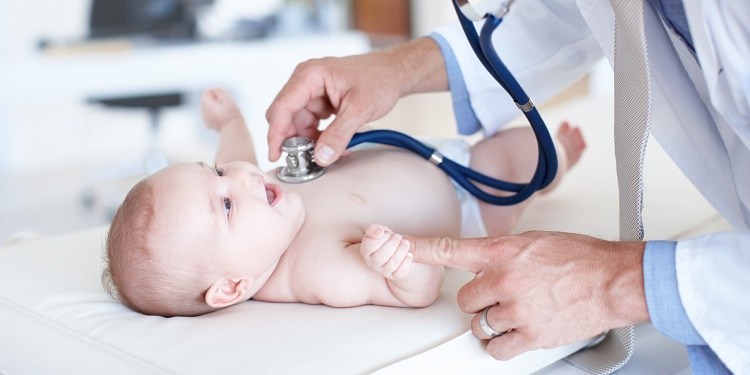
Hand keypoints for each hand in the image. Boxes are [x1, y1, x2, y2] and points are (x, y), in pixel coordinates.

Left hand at [201, 88, 242, 131]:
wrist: (234, 130)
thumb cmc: (233, 114)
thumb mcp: (229, 99)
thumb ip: (220, 91)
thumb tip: (214, 89)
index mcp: (207, 106)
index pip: (206, 93)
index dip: (214, 92)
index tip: (223, 96)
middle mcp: (204, 112)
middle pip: (206, 101)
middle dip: (214, 100)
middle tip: (225, 105)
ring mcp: (205, 119)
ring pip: (207, 108)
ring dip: (214, 107)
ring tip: (224, 112)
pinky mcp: (207, 125)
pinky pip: (208, 116)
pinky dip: (214, 114)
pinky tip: (222, 118)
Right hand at [266, 38, 446, 165]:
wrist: (394, 73)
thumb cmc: (379, 79)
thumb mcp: (359, 109)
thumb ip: (339, 134)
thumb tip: (321, 157)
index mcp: (310, 75)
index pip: (282, 107)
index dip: (276, 133)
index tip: (275, 154)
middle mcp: (306, 81)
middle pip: (286, 116)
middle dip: (294, 140)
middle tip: (304, 160)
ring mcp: (312, 92)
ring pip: (299, 124)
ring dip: (310, 141)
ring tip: (329, 153)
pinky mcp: (320, 101)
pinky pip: (311, 124)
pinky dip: (319, 137)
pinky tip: (334, 146)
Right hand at [361, 224, 413, 279]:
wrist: (393, 248)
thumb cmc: (383, 239)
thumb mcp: (377, 230)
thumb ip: (374, 229)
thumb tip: (379, 233)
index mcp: (365, 251)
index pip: (370, 246)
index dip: (382, 238)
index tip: (389, 233)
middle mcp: (372, 263)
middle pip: (381, 256)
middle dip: (393, 244)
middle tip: (398, 237)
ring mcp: (383, 271)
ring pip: (392, 264)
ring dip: (402, 250)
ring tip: (406, 243)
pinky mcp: (394, 276)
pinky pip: (401, 272)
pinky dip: (407, 262)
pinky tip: (409, 254)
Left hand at [408, 231, 648, 359]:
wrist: (613, 280)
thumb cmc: (580, 258)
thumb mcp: (534, 242)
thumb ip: (503, 253)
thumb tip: (484, 262)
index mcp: (503, 251)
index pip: (450, 249)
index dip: (418, 249)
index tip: (395, 245)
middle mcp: (504, 278)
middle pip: (465, 299)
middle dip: (480, 300)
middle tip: (502, 296)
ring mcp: (517, 308)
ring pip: (479, 323)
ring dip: (492, 322)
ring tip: (517, 312)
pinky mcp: (531, 334)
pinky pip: (497, 348)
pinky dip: (501, 344)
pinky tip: (516, 332)